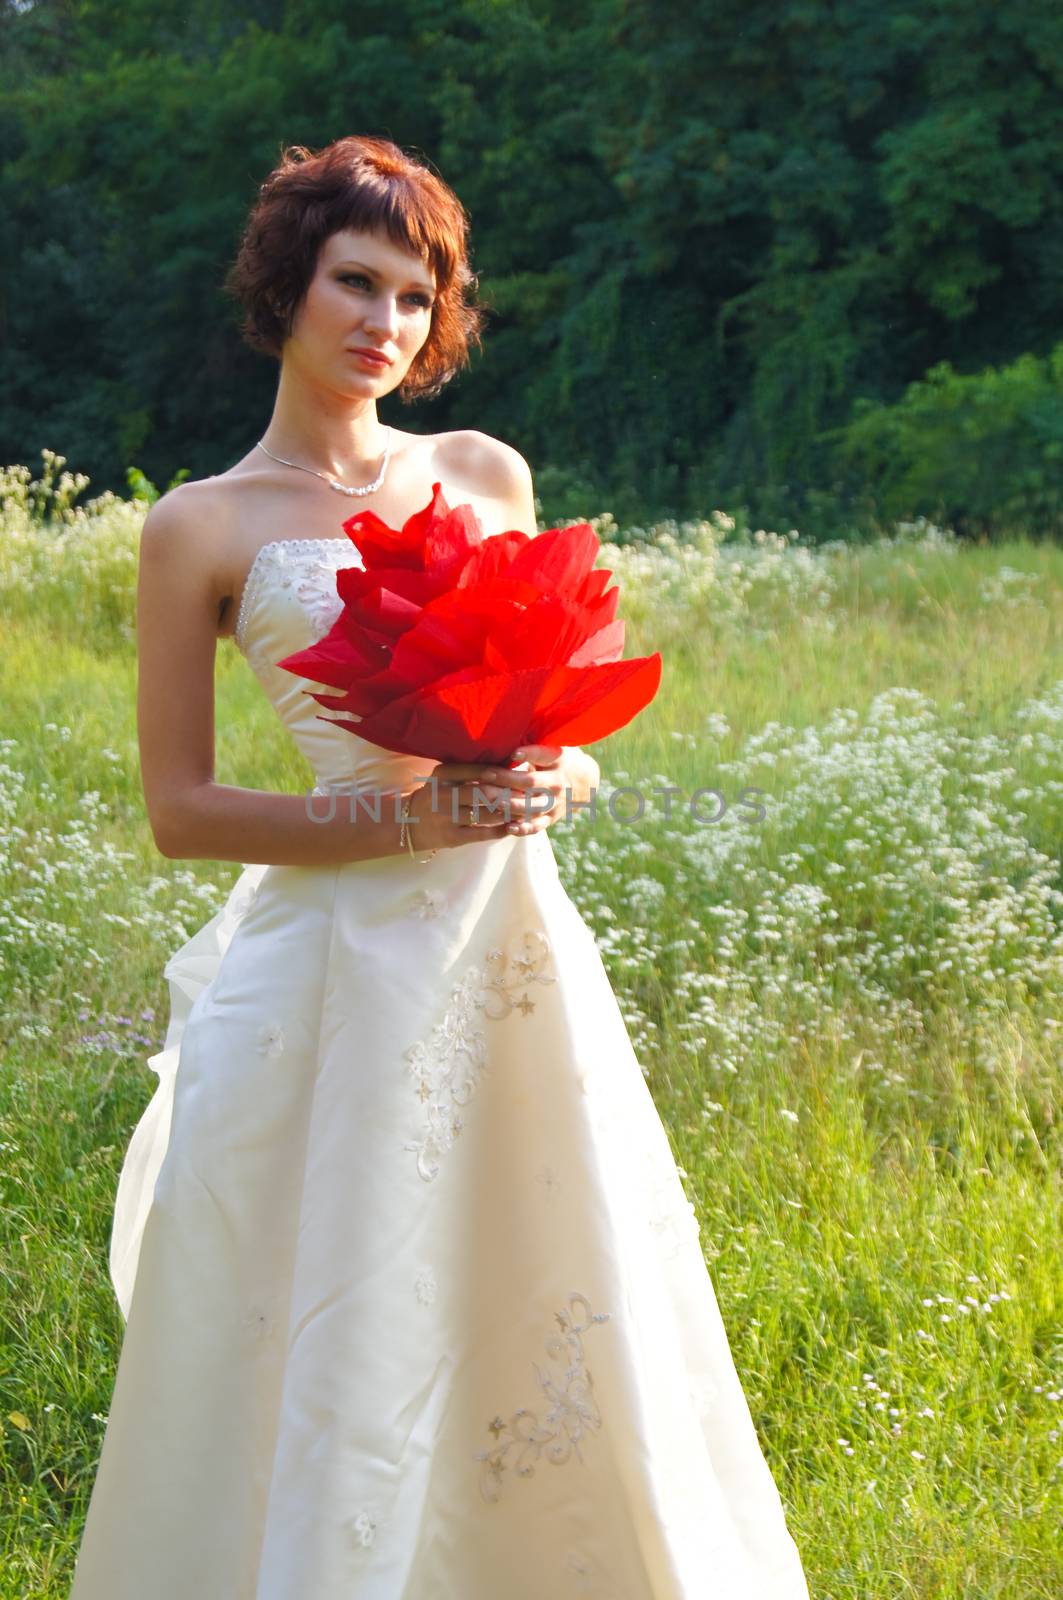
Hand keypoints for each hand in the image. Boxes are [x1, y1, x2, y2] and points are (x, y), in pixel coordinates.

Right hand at [402, 761, 517, 851]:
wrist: (408, 823)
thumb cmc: (436, 795)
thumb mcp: (446, 777)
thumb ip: (471, 770)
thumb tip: (509, 763)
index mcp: (443, 774)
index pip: (479, 770)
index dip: (503, 773)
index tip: (521, 774)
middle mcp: (444, 794)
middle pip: (485, 792)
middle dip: (509, 793)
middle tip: (528, 793)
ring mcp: (447, 817)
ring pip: (486, 814)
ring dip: (509, 813)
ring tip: (525, 809)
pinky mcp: (452, 837)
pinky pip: (483, 833)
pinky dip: (501, 830)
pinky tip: (513, 826)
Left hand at [476, 744, 600, 836]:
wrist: (584, 781)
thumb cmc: (557, 758)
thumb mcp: (552, 745)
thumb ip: (533, 741)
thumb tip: (503, 729)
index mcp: (557, 759)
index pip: (542, 755)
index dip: (528, 753)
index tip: (512, 752)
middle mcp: (557, 781)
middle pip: (531, 782)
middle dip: (507, 779)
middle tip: (484, 776)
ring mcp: (555, 802)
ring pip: (532, 805)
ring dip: (512, 805)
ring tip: (493, 802)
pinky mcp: (552, 817)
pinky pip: (538, 826)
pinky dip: (524, 828)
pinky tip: (508, 827)